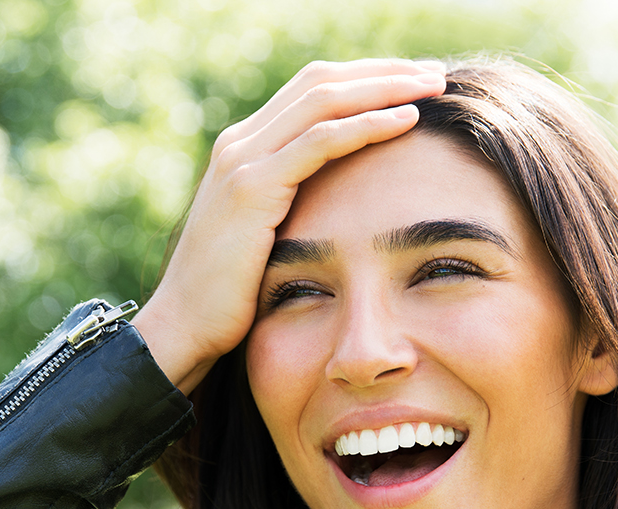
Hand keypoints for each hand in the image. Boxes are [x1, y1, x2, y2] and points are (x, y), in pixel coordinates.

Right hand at [134, 58, 446, 393]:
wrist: (183, 327)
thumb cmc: (231, 295)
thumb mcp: (266, 235)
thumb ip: (294, 205)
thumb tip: (344, 201)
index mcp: (244, 147)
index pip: (311, 89)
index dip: (365, 77)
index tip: (414, 81)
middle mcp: (239, 142)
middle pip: (321, 81)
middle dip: (382, 72)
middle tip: (433, 72)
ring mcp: (242, 161)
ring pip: (324, 100)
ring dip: (384, 87)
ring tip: (433, 85)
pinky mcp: (252, 188)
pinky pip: (319, 141)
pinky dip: (366, 124)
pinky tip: (406, 120)